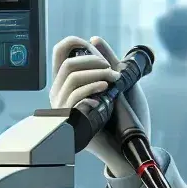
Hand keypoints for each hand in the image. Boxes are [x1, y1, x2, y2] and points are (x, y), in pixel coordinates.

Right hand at [49, 35, 150, 176]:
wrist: (128, 148)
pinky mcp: (69, 121)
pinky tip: (105, 90)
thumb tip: (93, 40)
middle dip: (93, 61)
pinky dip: (91, 88)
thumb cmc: (123, 118)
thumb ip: (106, 62)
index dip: (70, 43)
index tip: (88, 43)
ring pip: (71, 78)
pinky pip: (74, 96)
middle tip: (112, 70)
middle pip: (67, 65)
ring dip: (96, 73)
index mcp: (69, 83)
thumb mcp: (117, 83)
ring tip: (113, 79)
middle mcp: (61, 95)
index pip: (58, 55)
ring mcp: (63, 108)